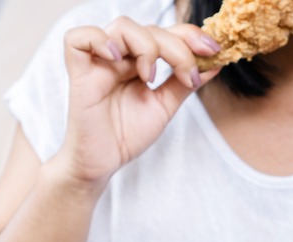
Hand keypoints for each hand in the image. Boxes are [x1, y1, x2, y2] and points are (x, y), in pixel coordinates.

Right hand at [57, 17, 221, 186]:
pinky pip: (78, 39)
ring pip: (122, 26)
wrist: (103, 163)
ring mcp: (99, 62)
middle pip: (149, 28)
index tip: (213, 50)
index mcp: (139, 61)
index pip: (166, 33)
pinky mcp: (79, 74)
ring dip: (146, 45)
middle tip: (188, 74)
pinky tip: (118, 59)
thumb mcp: (164, 105)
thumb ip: (184, 82)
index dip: (190, 35)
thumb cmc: (127, 134)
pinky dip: (99, 41)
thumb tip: (215, 63)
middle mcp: (120, 57)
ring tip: (150, 76)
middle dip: (177, 47)